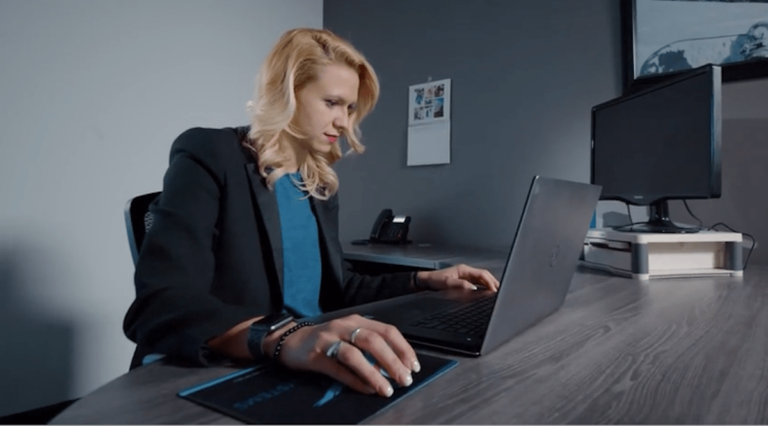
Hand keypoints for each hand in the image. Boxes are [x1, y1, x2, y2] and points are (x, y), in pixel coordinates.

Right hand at [270, 314, 419, 397]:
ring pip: (355, 354)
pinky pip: (338, 369)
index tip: (414, 366)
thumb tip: (397, 366)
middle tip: (405, 380)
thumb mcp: (350, 335)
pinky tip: (367, 390)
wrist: (290, 340)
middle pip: (374, 341)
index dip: (403, 348)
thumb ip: (370, 346)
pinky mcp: (316, 356)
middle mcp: (344, 326)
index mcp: (357, 320)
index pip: (387, 330)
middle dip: (393, 361)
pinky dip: (355, 380)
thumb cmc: (326, 341)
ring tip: (387, 389)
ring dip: (374, 373)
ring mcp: (328, 340)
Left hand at [417, 264, 499, 291]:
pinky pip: (477, 282)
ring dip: (489, 284)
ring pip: (482, 279)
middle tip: (499, 291)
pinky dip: (483, 287)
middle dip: (493, 282)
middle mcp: (466, 271)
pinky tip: (485, 292)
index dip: (490, 281)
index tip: (494, 289)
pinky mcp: (463, 280)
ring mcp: (465, 276)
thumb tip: (472, 287)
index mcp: (464, 269)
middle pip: (485, 275)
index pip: (482, 273)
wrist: (426, 281)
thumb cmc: (435, 280)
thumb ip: (460, 285)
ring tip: (496, 292)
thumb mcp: (447, 283)